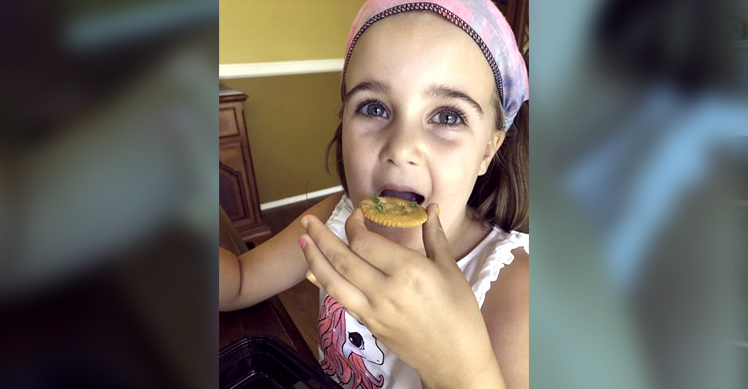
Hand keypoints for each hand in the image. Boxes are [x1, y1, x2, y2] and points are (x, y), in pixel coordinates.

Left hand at [299, 205, 503, 387]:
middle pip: (343, 258)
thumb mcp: (450, 269)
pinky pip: (339, 299)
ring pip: (333, 281)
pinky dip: (324, 283)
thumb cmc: (459, 312)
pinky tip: (314, 271)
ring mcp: (373, 310)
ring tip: (302, 240)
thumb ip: (434, 236)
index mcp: (409, 271)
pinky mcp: (368, 323)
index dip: (354, 225)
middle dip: (322, 236)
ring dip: (314, 259)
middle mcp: (385, 290)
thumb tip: (431, 207)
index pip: (365, 243)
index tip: (357, 214)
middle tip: (309, 220)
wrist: (454, 358)